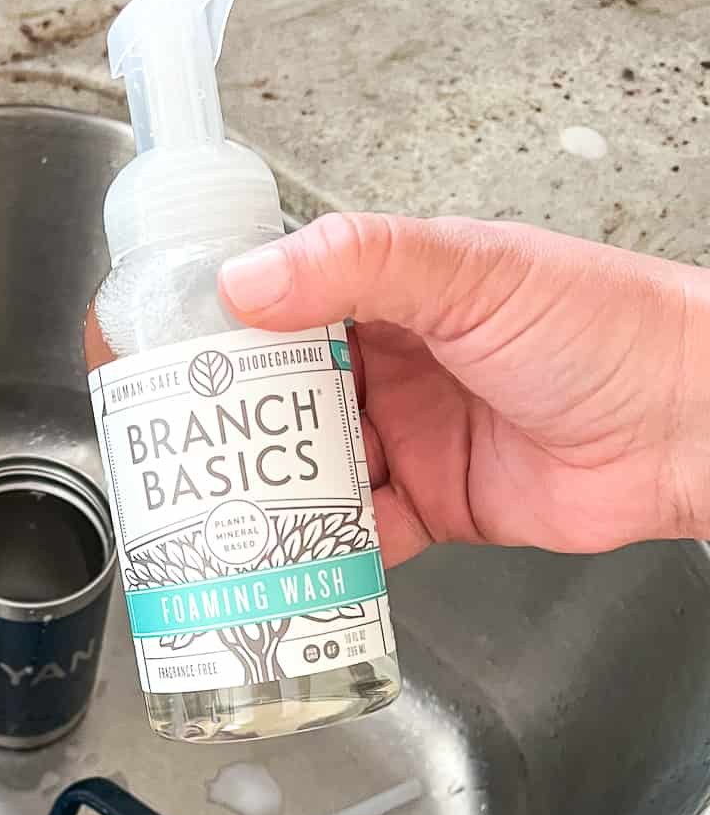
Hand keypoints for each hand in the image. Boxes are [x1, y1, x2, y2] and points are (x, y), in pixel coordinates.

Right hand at [219, 214, 709, 565]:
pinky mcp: (434, 506)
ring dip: (267, 489)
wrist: (690, 427)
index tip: (157, 349)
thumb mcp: (471, 272)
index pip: (280, 298)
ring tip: (213, 504)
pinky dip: (323, 547)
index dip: (218, 323)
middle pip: (282, 394)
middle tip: (171, 442)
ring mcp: (411, 436)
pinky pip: (359, 533)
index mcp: (395, 287)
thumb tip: (248, 280)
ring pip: (310, 468)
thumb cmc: (607, 328)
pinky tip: (288, 551)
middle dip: (229, 420)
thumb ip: (357, 264)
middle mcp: (395, 362)